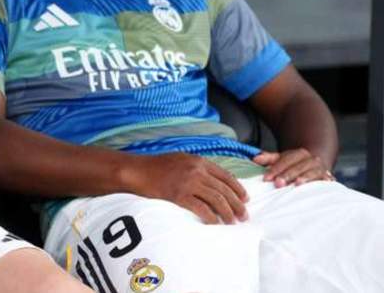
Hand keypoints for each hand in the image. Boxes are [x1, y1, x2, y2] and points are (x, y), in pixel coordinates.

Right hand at [124, 152, 248, 224]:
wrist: (137, 170)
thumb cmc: (156, 166)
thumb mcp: (181, 159)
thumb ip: (197, 167)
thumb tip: (213, 180)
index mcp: (199, 161)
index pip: (225, 176)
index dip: (238, 188)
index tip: (245, 199)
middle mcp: (196, 170)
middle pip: (224, 189)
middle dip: (237, 204)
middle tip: (244, 215)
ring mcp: (188, 182)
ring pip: (216, 199)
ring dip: (227, 212)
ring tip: (233, 222)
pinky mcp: (179, 195)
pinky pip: (201, 208)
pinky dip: (211, 217)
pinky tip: (215, 224)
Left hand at [253, 149, 332, 187]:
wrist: (316, 167)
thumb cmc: (296, 165)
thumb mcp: (282, 160)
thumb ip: (269, 159)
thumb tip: (255, 158)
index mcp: (299, 154)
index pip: (286, 160)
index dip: (276, 168)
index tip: (266, 178)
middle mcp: (311, 159)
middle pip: (298, 166)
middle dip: (287, 175)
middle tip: (278, 183)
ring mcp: (321, 169)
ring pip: (312, 172)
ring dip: (305, 178)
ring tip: (297, 184)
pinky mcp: (328, 179)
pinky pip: (326, 180)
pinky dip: (324, 183)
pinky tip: (321, 185)